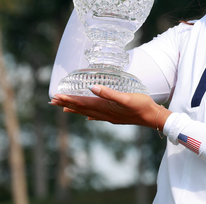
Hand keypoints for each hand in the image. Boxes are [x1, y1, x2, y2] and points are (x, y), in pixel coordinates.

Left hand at [49, 85, 170, 129]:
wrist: (152, 117)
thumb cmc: (141, 105)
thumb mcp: (126, 97)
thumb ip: (109, 93)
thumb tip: (93, 88)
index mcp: (104, 107)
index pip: (82, 103)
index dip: (69, 99)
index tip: (56, 97)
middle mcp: (104, 114)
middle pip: (81, 108)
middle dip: (67, 104)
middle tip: (53, 101)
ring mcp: (109, 117)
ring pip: (87, 112)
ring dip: (75, 109)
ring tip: (64, 108)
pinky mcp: (114, 117)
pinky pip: (97, 116)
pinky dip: (90, 114)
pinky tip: (88, 117)